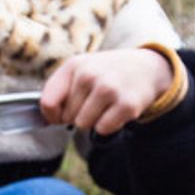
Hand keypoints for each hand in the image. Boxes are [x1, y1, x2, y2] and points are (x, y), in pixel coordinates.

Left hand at [39, 48, 172, 135]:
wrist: (146, 68)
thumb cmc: (106, 72)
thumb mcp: (80, 69)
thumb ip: (59, 90)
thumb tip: (49, 119)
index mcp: (73, 66)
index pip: (48, 103)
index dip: (52, 115)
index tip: (61, 115)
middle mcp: (89, 75)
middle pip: (68, 117)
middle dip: (79, 114)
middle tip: (95, 101)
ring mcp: (108, 89)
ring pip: (83, 124)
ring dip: (93, 121)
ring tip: (106, 105)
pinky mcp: (126, 104)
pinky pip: (103, 129)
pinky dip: (109, 125)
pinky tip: (117, 110)